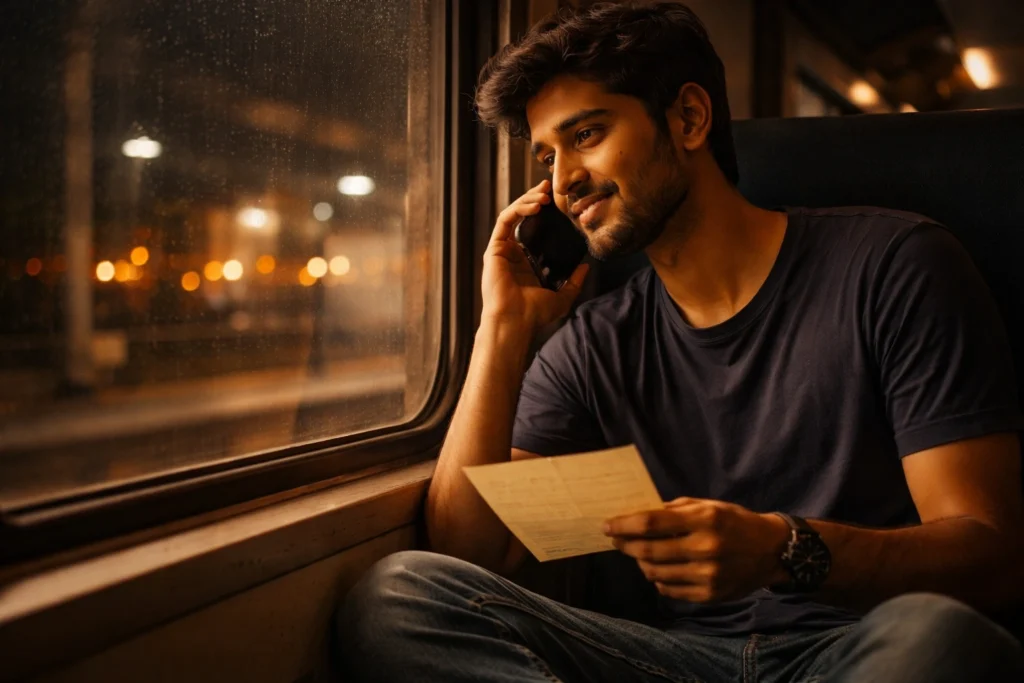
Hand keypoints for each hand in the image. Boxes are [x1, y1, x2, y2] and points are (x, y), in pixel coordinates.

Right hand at [481, 179, 588, 332]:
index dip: (542, 212)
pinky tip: (534, 205)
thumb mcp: (562, 296)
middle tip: (549, 186)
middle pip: (521, 217)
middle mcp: (512, 253)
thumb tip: (586, 267)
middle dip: (534, 198)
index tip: (556, 200)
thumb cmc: (534, 314)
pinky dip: (518, 209)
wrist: (516, 321)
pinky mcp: (494, 249)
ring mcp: (501, 250)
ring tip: (543, 194)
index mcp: (525, 262)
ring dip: (527, 200)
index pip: (533, 228)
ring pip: (512, 214)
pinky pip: (505, 221)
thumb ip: (574, 282)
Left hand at [604, 498, 790, 602]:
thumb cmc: (734, 522)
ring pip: (655, 572)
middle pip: (648, 550)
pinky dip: (657, 578)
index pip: (651, 523)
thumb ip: (673, 510)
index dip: (624, 525)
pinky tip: (659, 569)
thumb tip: (637, 515)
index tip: (608, 525)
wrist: (772, 551)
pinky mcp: (710, 595)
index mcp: (704, 520)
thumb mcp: (707, 506)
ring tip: (637, 554)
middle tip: (616, 540)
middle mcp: (705, 548)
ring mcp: (708, 575)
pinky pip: (669, 589)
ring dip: (639, 562)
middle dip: (626, 544)